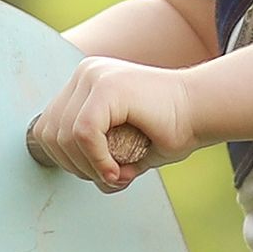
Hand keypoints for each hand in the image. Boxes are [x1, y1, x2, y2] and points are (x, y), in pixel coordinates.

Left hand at [25, 57, 204, 192]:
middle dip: (74, 166)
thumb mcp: (121, 145)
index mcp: (85, 83)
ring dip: (88, 167)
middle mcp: (85, 74)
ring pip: (64, 135)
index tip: (94, 173)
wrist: (204, 111)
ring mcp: (94, 76)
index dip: (64, 159)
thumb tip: (74, 170)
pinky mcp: (107, 87)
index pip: (47, 126)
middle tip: (108, 177)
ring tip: (117, 174)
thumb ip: (93, 154)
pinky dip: (97, 160)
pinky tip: (118, 171)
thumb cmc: (171, 129)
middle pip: (49, 132)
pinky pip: (83, 133)